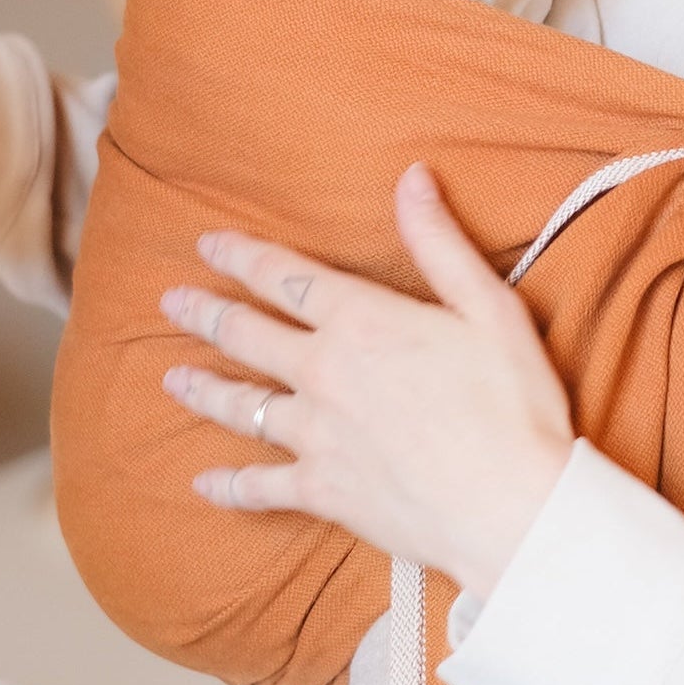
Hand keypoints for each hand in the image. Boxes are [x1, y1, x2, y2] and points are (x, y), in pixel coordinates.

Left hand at [161, 164, 574, 598]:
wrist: (512, 506)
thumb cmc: (512, 404)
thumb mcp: (489, 306)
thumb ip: (440, 242)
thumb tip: (412, 178)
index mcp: (362, 322)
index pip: (286, 277)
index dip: (242, 256)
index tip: (208, 244)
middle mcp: (325, 374)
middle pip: (248, 335)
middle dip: (206, 314)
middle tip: (171, 302)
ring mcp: (316, 435)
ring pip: (242, 405)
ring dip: (203, 389)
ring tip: (172, 379)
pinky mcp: (321, 490)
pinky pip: (259, 488)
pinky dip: (227, 486)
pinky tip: (202, 483)